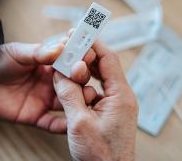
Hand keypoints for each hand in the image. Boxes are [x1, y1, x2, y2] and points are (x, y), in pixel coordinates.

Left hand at [0, 35, 95, 132]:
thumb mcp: (17, 53)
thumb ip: (38, 53)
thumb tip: (60, 48)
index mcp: (47, 66)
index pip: (69, 63)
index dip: (79, 61)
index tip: (90, 57)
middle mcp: (49, 83)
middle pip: (72, 85)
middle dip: (82, 83)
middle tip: (88, 81)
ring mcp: (43, 100)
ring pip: (67, 104)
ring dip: (78, 104)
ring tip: (88, 101)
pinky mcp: (34, 116)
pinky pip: (51, 123)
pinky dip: (61, 126)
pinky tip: (71, 124)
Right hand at [53, 41, 137, 160]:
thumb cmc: (101, 155)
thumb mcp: (79, 122)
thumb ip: (69, 94)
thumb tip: (60, 72)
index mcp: (120, 95)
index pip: (108, 58)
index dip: (93, 43)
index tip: (79, 33)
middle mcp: (121, 96)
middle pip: (104, 66)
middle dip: (85, 56)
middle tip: (68, 48)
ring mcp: (116, 104)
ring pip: (99, 79)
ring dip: (83, 73)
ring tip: (66, 68)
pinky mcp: (109, 112)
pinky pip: (96, 92)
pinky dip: (83, 87)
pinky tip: (71, 88)